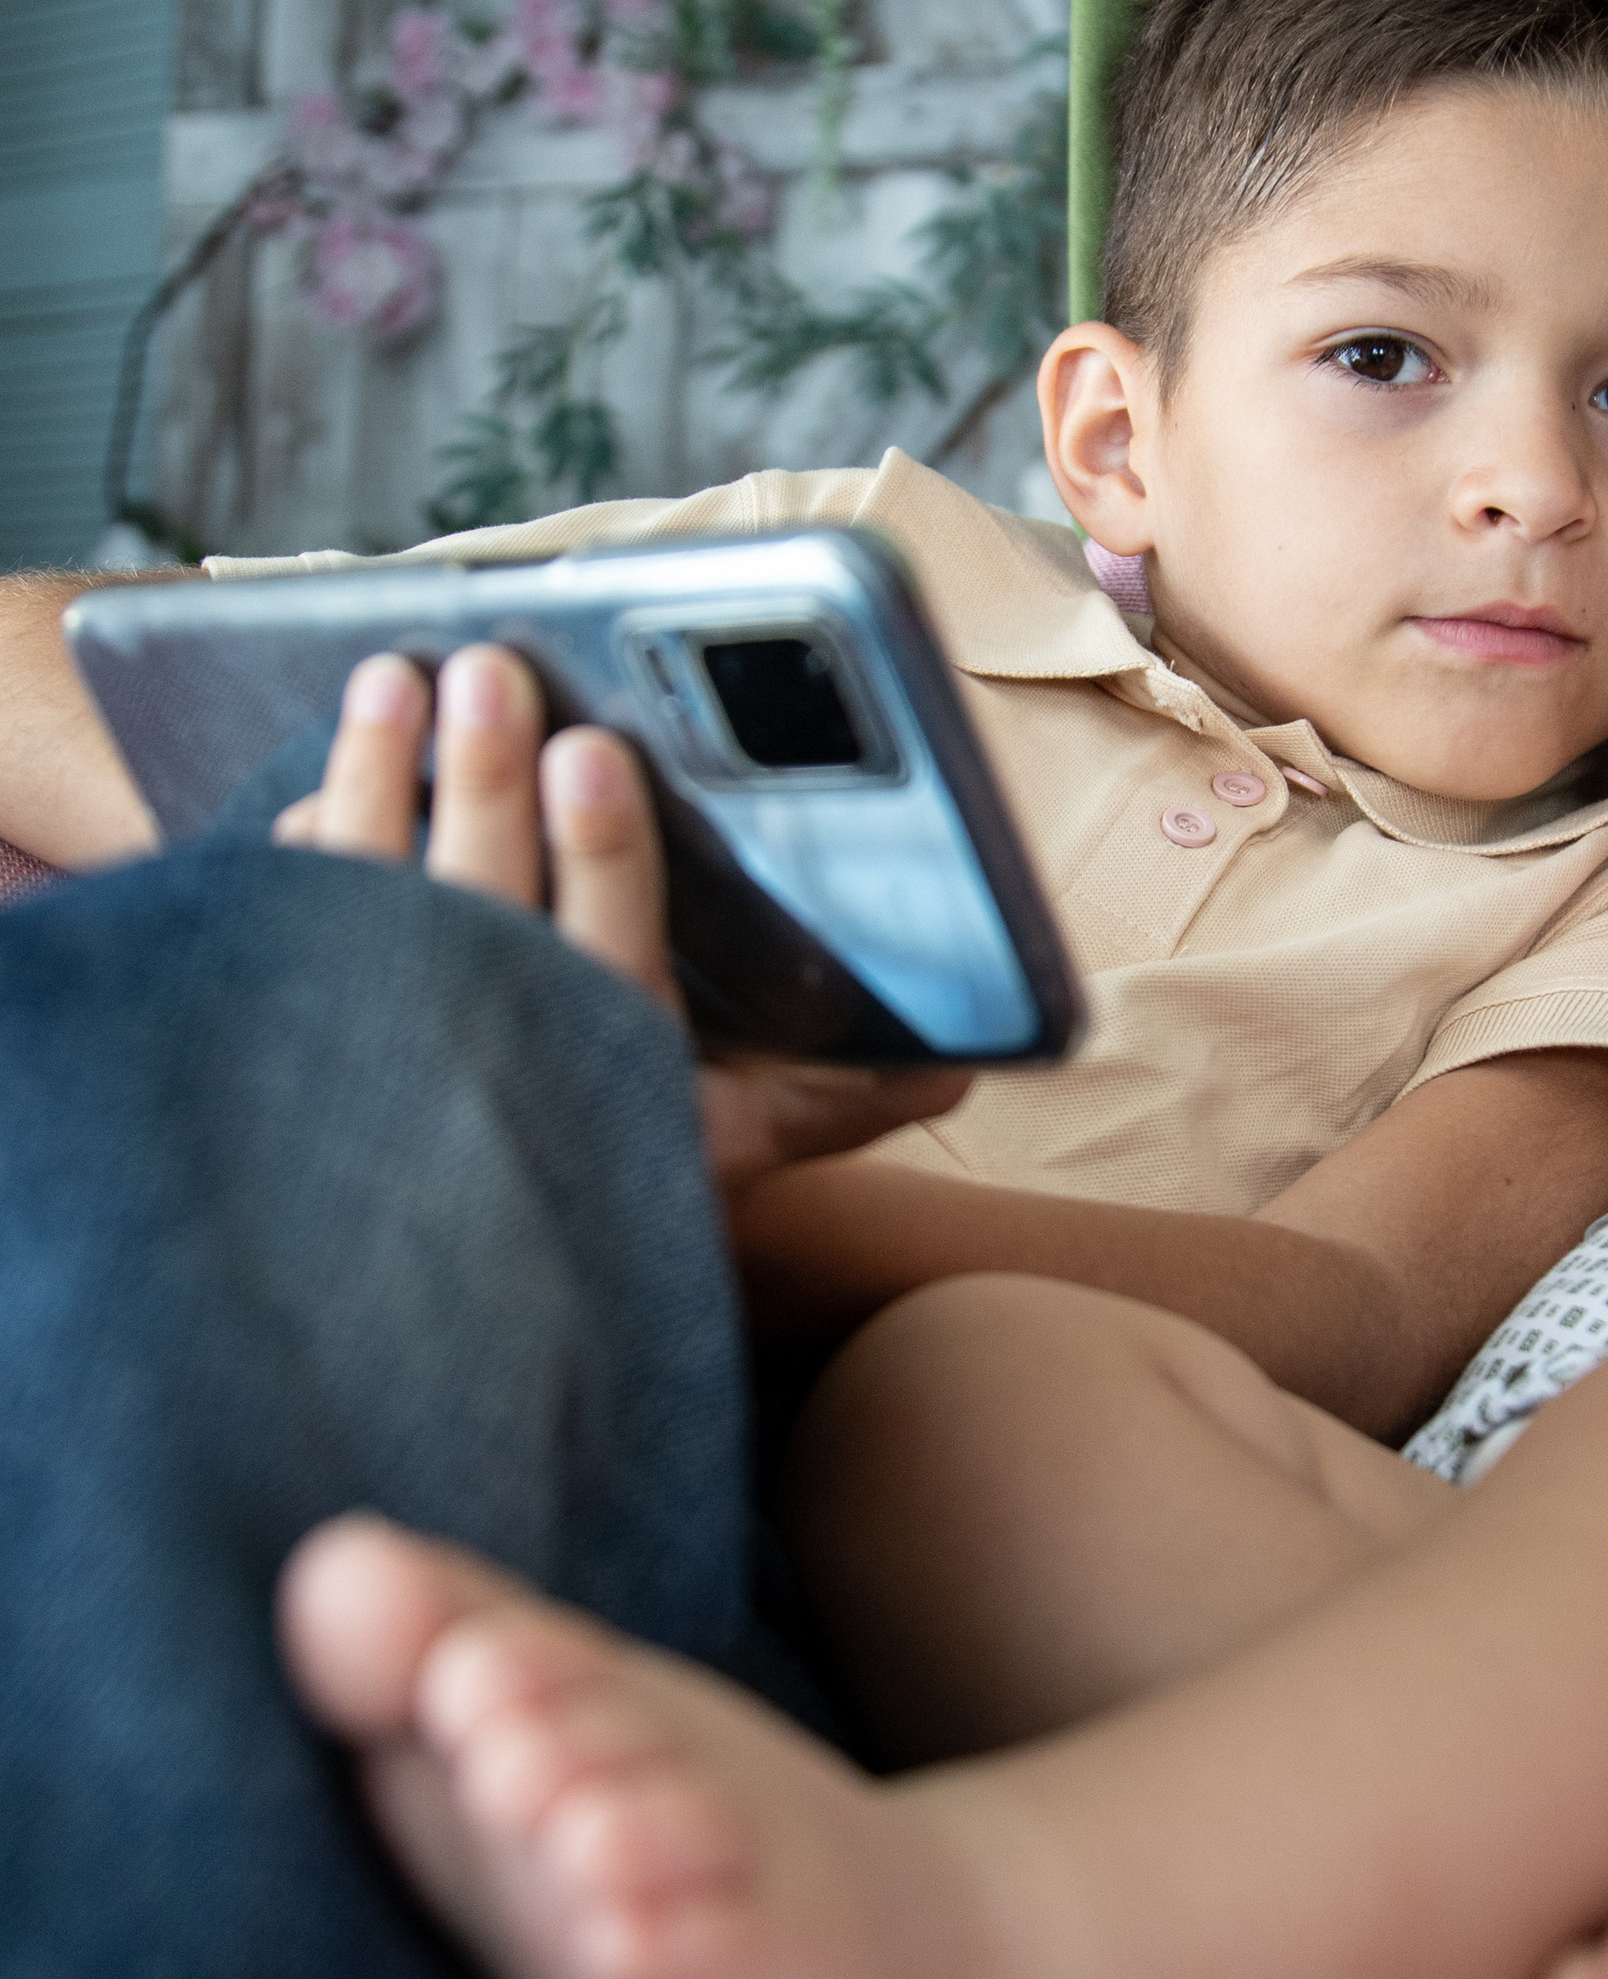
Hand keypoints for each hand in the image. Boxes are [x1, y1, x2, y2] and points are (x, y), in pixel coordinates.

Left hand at [277, 647, 971, 1197]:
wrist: (439, 1306)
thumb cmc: (605, 1185)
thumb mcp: (726, 1151)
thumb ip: (834, 1101)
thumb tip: (954, 1072)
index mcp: (613, 1070)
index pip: (606, 949)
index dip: (598, 849)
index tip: (594, 752)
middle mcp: (487, 1056)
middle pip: (480, 900)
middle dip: (483, 779)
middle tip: (487, 672)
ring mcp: (375, 1046)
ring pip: (368, 894)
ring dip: (379, 774)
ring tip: (395, 676)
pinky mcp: (295, 1034)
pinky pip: (280, 930)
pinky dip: (298, 850)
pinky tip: (318, 781)